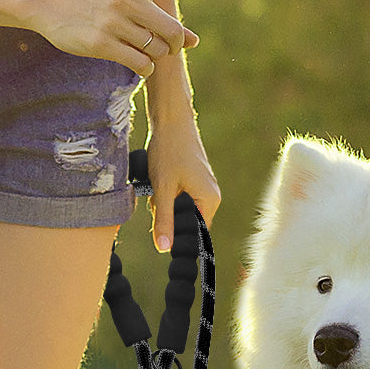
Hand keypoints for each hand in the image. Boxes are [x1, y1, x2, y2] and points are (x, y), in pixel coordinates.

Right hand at [33, 0, 198, 77]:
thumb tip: (195, 41)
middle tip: (166, 48)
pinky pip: (139, 63)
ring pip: (155, 51)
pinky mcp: (100, 44)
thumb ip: (160, 18)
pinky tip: (137, 64)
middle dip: (173, 45)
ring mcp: (112, 23)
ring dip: (154, 58)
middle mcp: (125, 2)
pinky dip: (144, 68)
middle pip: (170, 31)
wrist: (52, 5)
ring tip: (142, 52)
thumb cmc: (96, 2)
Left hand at [146, 115, 220, 252]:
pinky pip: (179, 197)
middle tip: (157, 197)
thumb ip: (164, 220)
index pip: (197, 234)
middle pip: (186, 222)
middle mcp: (211, 196)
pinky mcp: (195, 180)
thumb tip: (164, 248)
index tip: (161, 224)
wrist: (171, 120)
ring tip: (158, 184)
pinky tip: (160, 179)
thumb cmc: (168, 151)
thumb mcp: (162, 189)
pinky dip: (166, 192)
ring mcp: (204, 187)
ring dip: (164, 203)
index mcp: (209, 201)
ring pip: (180, 209)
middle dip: (168, 214)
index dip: (178, 234)